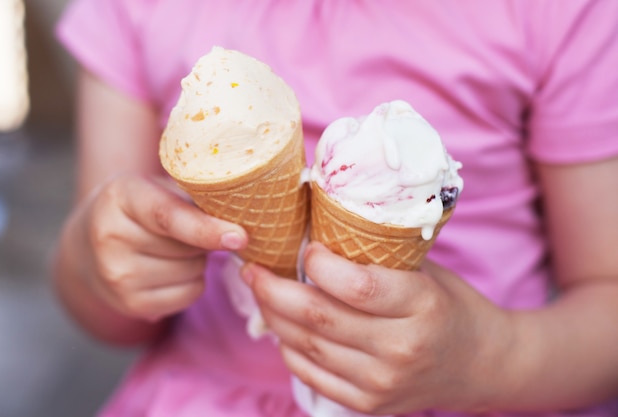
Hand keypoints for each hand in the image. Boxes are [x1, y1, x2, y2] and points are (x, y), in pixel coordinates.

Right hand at [73, 174, 247, 321]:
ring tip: (173, 249)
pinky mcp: (130, 305)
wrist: (87, 248)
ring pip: (193, 272)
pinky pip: (189, 294)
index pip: (168, 216)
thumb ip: (192, 197)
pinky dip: (192, 282)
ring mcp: (117, 276)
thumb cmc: (139, 209)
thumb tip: (242, 218)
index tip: (239, 237)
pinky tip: (170, 269)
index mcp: (120, 197)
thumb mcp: (156, 187)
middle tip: (188, 230)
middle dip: (203, 239)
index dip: (207, 228)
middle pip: (188, 248)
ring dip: (198, 261)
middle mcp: (111, 237)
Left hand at [243, 241, 512, 414]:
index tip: (304, 247)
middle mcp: (402, 349)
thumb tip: (317, 230)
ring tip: (262, 293)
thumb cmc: (449, 305)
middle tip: (253, 269)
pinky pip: (311, 374)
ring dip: (274, 317)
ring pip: (307, 347)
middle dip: (274, 289)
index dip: (318, 264)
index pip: (358, 286)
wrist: (479, 363)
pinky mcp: (368, 404)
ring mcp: (383, 383)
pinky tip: (282, 326)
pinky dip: (289, 348)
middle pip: (320, 318)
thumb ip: (378, 256)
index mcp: (423, 306)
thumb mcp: (426, 271)